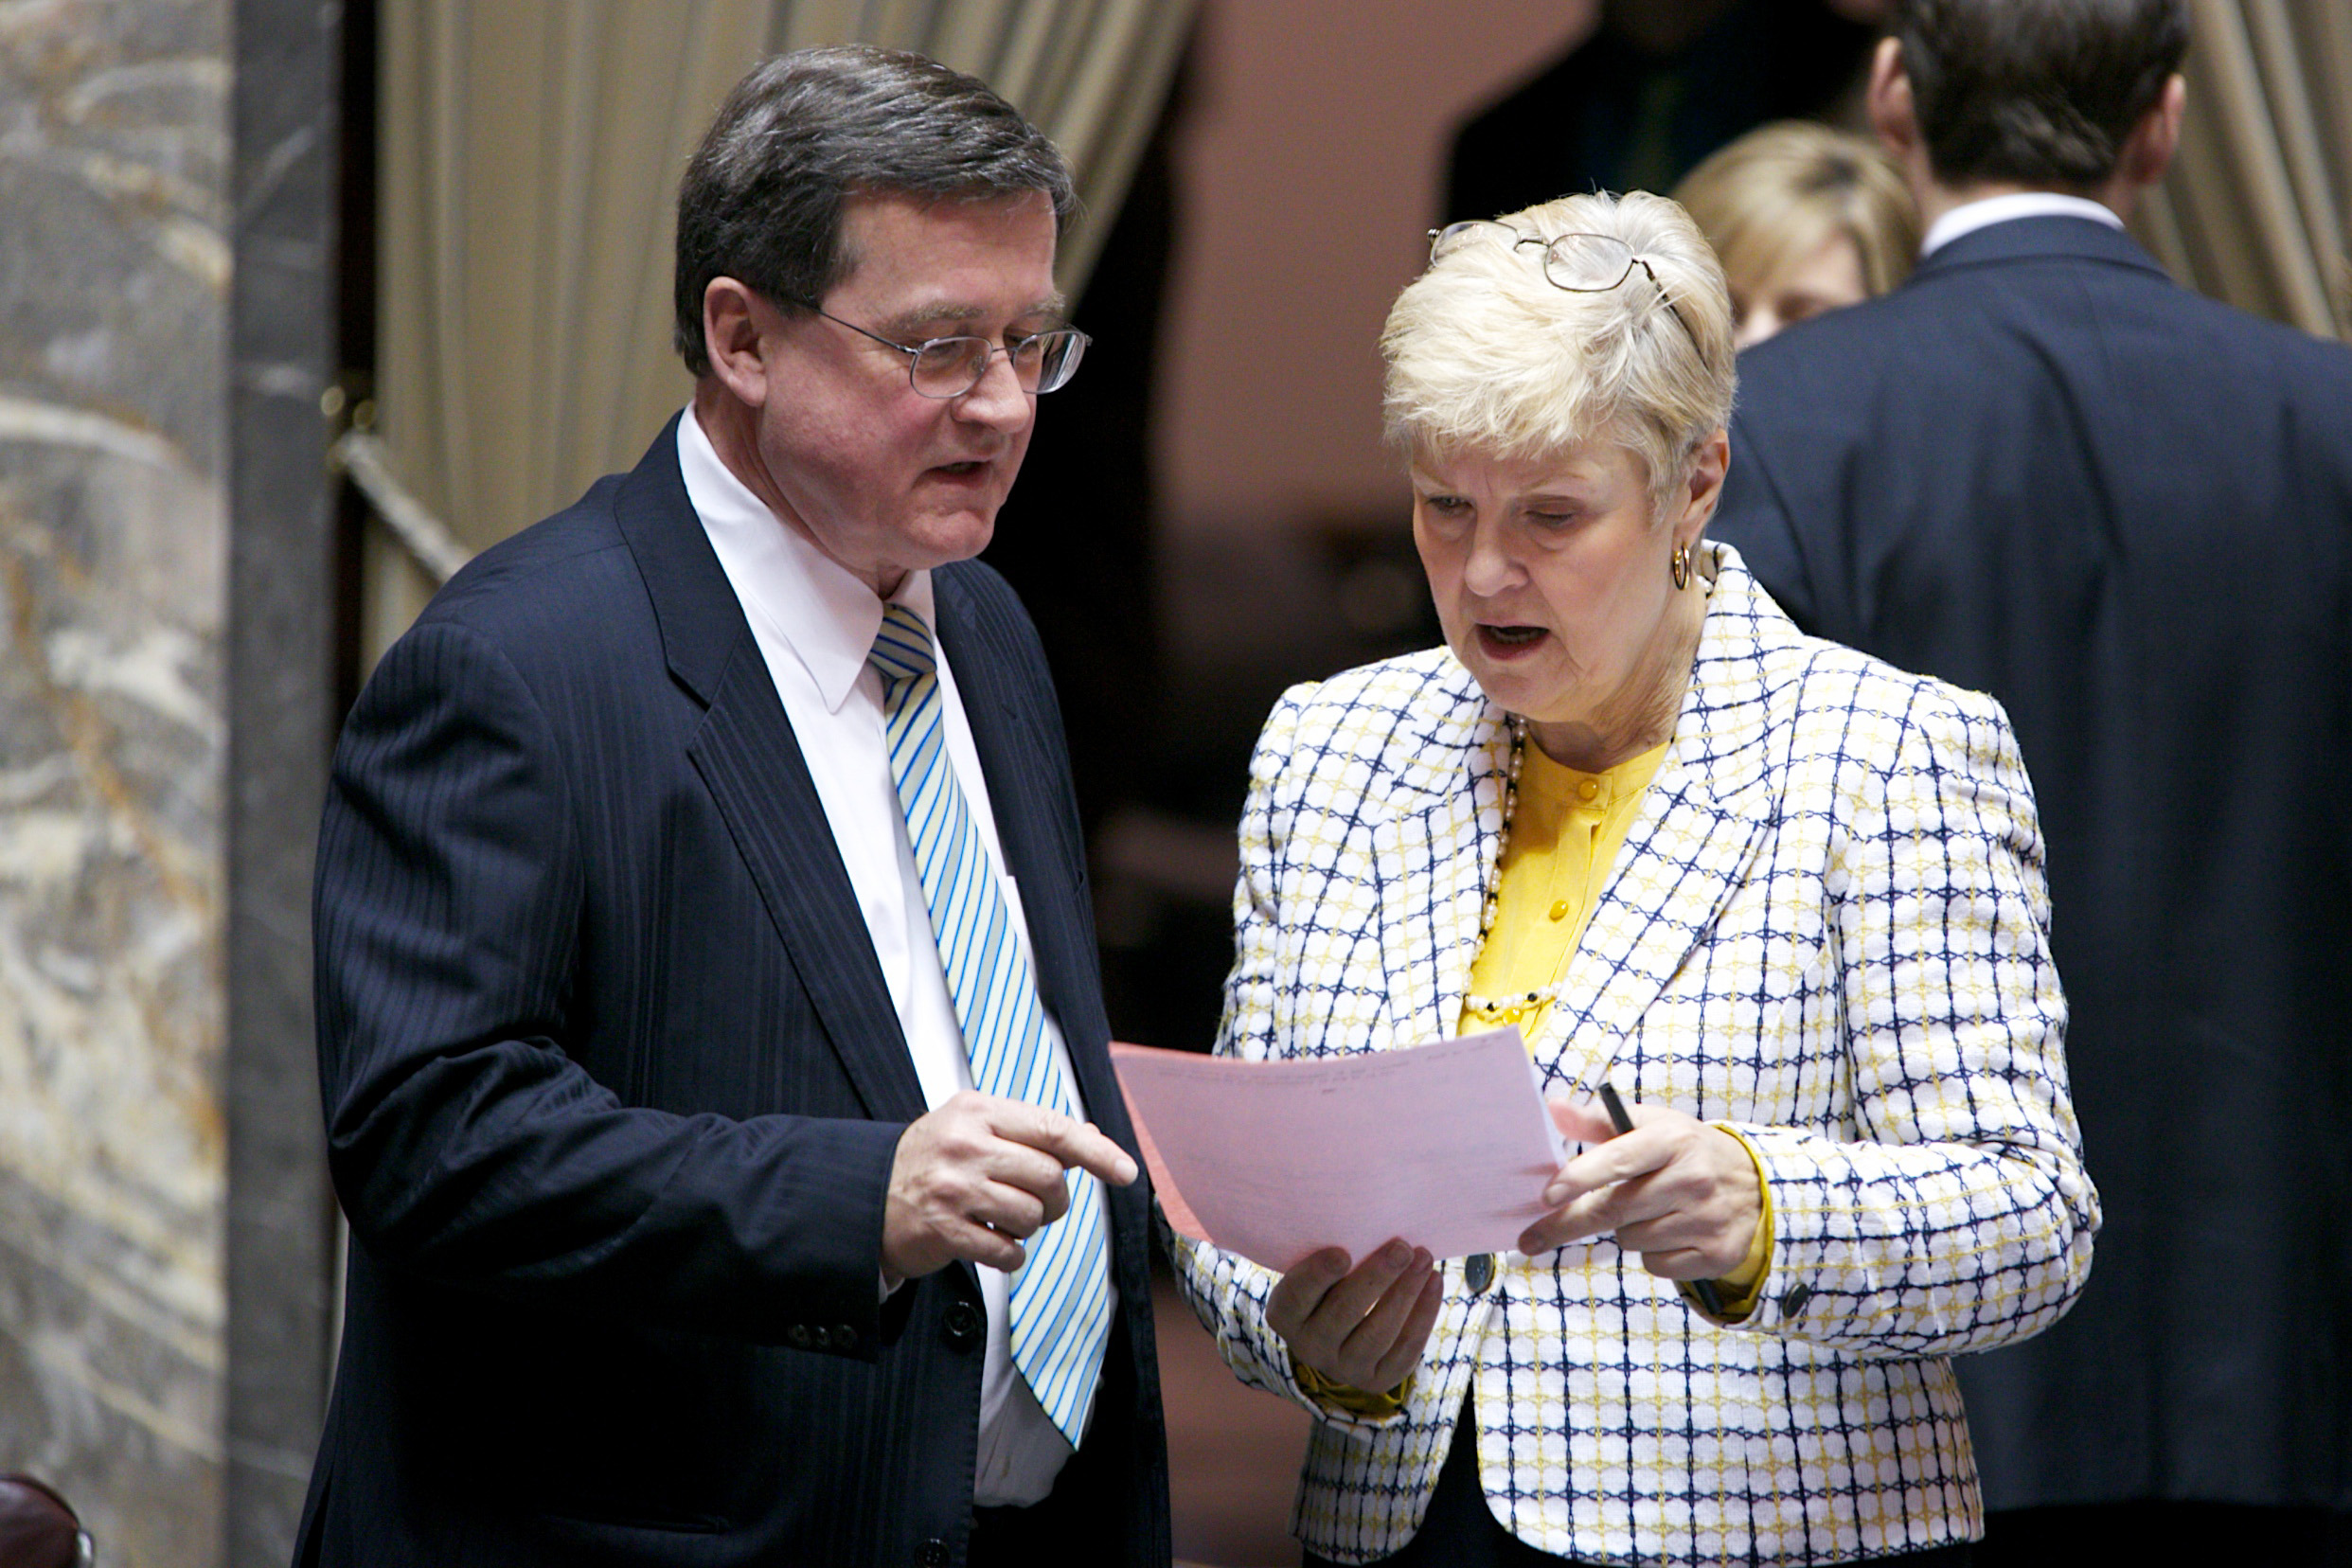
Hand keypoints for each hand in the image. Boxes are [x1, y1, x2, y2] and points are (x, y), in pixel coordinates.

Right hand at [882, 1091, 1137, 1281]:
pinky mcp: (944, 1230)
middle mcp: (966, 1144)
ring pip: (1032, 1215)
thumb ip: (1029, 1130)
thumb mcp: (973, 1126)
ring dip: (1029, 1227)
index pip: (1053, 1129)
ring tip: (1003, 1219)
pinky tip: (991, 1242)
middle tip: (1036, 1204)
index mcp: (977, 1110)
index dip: (1097, 1152)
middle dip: (1055, 1199)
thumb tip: (1092, 1136)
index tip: (1126, 1171)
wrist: (865, 1197)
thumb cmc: (931, 1160)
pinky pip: (1008, 1251)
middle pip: (1049, 1177)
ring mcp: (953, 1188)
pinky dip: (1010, 1254)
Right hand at [1266, 1239, 1443, 1393]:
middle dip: (1376, 1277)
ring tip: (1424, 1259)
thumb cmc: (1329, 1284)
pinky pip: (1404, 1349)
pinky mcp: (1377, 1379)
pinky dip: (1423, 1314)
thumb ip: (1332, 1255)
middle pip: (1344, 1311)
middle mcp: (1310, 1346)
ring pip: (1379, 1332)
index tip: (1342, 1252)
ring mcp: (1344, 1368)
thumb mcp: (1315, 1271)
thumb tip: (1371, 1220)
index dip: (1319, 1274)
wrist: (1338, 1336)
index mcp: (1285, 1314)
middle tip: (1402, 1248)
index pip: (1298, 1294)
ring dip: (1406, 1292)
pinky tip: (1433, 1283)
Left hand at [1516, 1094, 1760, 1280]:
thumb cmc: (1685, 1150)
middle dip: (1566, 1224)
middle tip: (1529, 1239)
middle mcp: (1693, 1178)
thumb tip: (1552, 1108)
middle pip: (1614, 1210)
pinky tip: (1671, 1232)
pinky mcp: (1717, 1253)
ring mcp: (1708, 1219)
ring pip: (1631, 1240)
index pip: (1619, 1160)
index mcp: (1673, 1139)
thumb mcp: (1650, 1124)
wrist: (1756, 1183)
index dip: (1579, 1179)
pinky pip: (1656, 1265)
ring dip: (1625, 1230)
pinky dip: (1652, 1253)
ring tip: (1650, 1210)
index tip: (1547, 1196)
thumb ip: (1596, 1120)